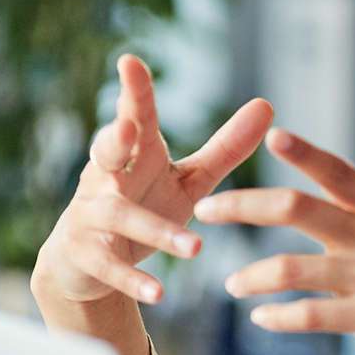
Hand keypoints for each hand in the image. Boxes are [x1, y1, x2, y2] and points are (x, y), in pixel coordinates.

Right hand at [34, 54, 272, 306]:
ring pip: (120, 216)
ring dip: (158, 231)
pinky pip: (110, 266)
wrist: (89, 264)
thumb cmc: (145, 205)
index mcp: (134, 154)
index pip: (133, 116)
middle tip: (127, 127)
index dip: (132, 90)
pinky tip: (160, 292)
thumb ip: (226, 147)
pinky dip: (134, 279)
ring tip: (196, 249)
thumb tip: (267, 105)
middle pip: (106, 152)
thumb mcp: (188, 178)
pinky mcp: (86, 254)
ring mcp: (91, 215)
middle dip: (114, 138)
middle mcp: (106, 178)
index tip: (130, 62)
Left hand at [194, 127, 354, 354]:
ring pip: (291, 268)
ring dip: (251, 275)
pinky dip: (277, 317)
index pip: (339, 172)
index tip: (272, 134)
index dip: (304, 151)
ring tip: (232, 283)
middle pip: (297, 208)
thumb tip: (328, 201)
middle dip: (243, 205)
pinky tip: (261, 319)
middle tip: (207, 208)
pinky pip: (310, 315)